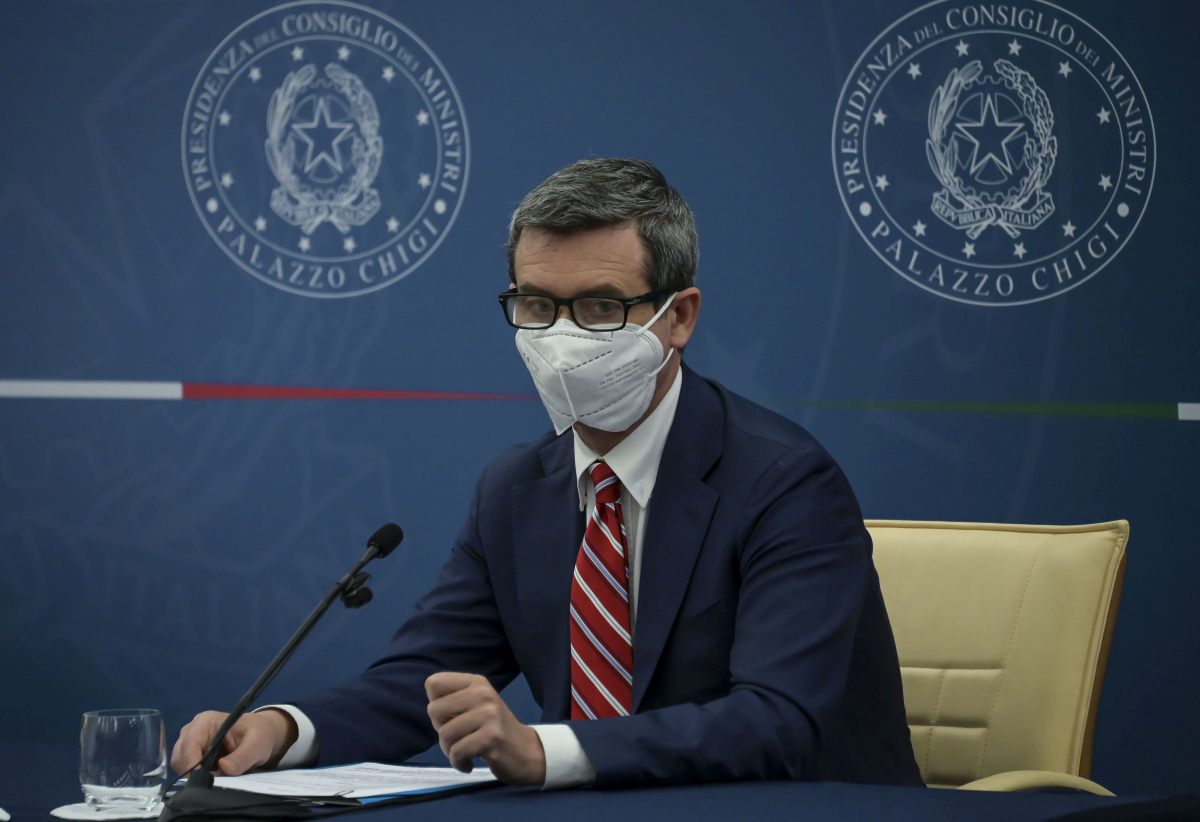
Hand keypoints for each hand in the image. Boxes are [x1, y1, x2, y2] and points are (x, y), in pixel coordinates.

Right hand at [170, 709, 297, 775]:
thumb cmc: (259, 734)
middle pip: (180, 756)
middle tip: (213, 781)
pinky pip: (186, 769)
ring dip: (195, 775)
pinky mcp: (191, 754)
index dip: (193, 764)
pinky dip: (197, 776)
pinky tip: (213, 776)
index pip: (189, 745)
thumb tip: (224, 767)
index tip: (205, 779)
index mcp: (205, 721)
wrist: (261, 736)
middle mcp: (192, 730)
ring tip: (216, 776)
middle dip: (193, 772)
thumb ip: (242, 757)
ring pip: (180, 765)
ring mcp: (189, 742)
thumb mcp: (257, 745)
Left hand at [425, 672, 545, 784]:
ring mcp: (489, 714)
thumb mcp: (475, 705)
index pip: (433, 683)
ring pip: (445, 734)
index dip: (437, 705)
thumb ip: (452, 701)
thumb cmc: (492, 729)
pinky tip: (469, 763)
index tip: (453, 717)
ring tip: (465, 751)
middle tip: (461, 736)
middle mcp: (483, 693)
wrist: (526, 751)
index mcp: (476, 682)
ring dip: (450, 750)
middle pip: (434, 710)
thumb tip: (432, 708)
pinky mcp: (492, 736)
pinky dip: (459, 763)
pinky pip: (457, 752)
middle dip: (441, 730)